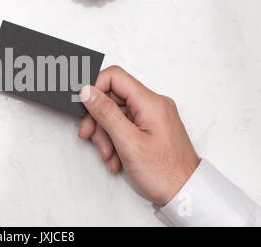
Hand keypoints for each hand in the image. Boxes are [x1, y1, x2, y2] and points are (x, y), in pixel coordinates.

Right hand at [78, 66, 199, 205]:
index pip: (115, 77)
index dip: (95, 88)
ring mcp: (153, 116)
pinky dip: (115, 140)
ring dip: (105, 134)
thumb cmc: (165, 173)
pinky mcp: (151, 128)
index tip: (83, 106)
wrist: (187, 194)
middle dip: (98, 118)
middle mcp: (153, 105)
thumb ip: (106, 114)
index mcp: (150, 102)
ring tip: (107, 155)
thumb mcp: (128, 143)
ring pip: (116, 113)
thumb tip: (88, 91)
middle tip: (89, 135)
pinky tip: (116, 157)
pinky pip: (125, 125)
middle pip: (113, 97)